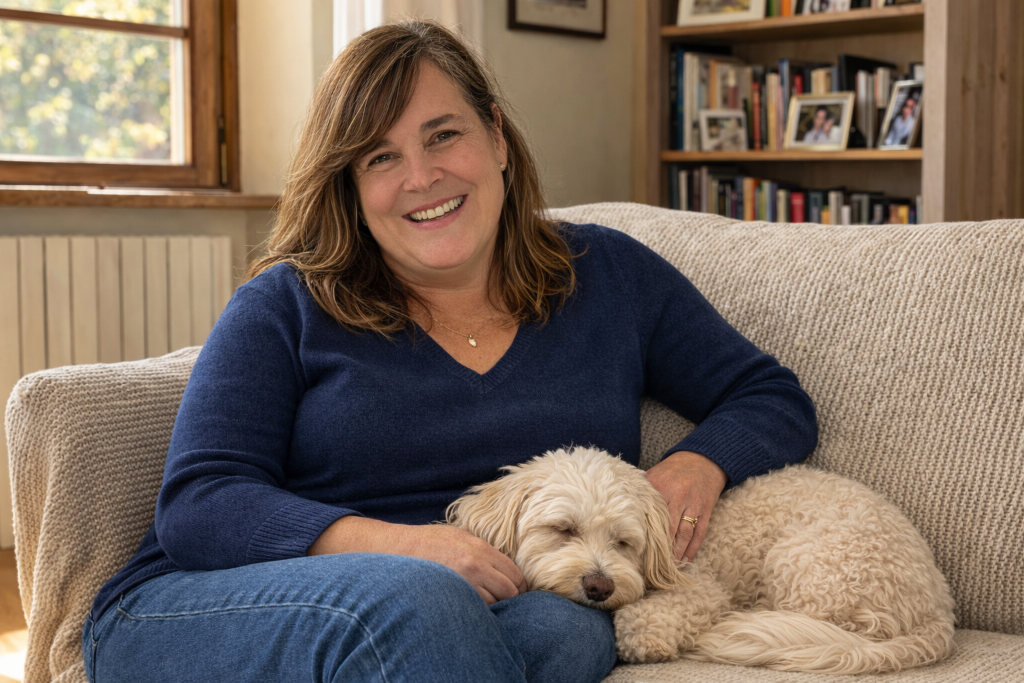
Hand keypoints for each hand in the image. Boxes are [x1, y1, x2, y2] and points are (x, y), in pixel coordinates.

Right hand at [308, 516, 526, 604]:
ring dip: (493, 605)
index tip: (514, 592)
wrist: (394, 549)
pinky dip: (476, 612)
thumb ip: (481, 549)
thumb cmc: (425, 542)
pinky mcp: (451, 594)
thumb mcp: (457, 535)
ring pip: (495, 603)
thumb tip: (501, 565)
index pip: (514, 573)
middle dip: (510, 598)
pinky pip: (475, 610)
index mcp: (479, 548)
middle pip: (511, 590)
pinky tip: (467, 607)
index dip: (518, 585)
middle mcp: (476, 564)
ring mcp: (463, 581)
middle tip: (503, 602)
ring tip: (481, 604)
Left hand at [645, 450, 726, 561]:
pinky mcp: (706, 510)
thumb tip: (622, 505)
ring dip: (677, 552)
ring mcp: (693, 505)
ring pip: (684, 533)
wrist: (703, 460)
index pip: (650, 515)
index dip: (644, 533)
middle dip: (661, 548)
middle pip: (668, 528)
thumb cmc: (674, 469)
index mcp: (661, 487)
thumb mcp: (656, 473)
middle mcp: (678, 497)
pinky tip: (686, 558)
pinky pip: (700, 532)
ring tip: (669, 567)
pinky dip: (693, 547)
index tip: (635, 548)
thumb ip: (643, 490)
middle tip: (652, 565)